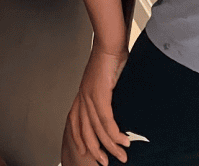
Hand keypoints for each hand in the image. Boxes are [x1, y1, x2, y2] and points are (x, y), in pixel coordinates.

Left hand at [62, 41, 130, 165]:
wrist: (110, 43)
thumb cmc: (110, 59)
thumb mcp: (106, 82)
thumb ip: (107, 96)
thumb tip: (116, 108)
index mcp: (83, 94)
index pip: (75, 121)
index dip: (78, 138)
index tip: (84, 152)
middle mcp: (83, 97)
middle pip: (85, 131)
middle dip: (95, 150)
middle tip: (105, 163)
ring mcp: (89, 96)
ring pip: (98, 129)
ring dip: (111, 145)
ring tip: (122, 156)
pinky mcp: (99, 94)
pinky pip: (106, 120)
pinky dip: (115, 133)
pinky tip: (123, 140)